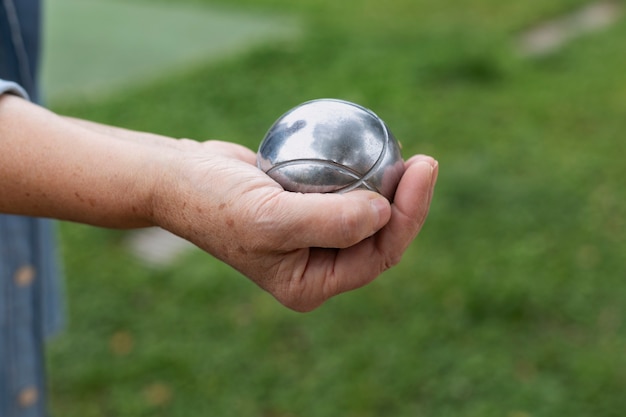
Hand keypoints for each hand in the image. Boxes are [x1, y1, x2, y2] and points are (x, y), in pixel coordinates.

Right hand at [152, 141, 437, 311]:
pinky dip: (364, 175)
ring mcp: (313, 238)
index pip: (377, 256)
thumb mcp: (269, 218)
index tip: (422, 170)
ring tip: (409, 156)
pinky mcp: (308, 208)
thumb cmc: (218, 202)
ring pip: (367, 216)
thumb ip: (330, 223)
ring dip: (391, 189)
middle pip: (379, 238)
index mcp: (312, 284)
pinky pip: (347, 194)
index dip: (409, 216)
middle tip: (424, 161)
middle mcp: (318, 266)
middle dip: (408, 204)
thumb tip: (385, 212)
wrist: (182, 178)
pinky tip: (377, 151)